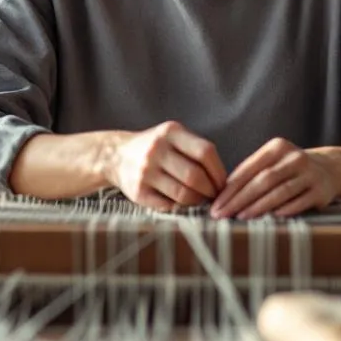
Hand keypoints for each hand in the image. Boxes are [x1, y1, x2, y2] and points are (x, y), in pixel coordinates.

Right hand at [104, 121, 226, 210]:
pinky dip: (180, 207)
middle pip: (195, 176)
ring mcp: (146, 171)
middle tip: (214, 196)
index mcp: (170, 132)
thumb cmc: (156, 148)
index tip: (223, 183)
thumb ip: (196, 150)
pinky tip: (183, 204)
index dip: (219, 172)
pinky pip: (168, 205)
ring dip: (198, 201)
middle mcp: (156, 150)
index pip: (205, 152)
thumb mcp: (173, 136)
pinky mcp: (138, 192)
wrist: (116, 155)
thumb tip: (224, 181)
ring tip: (200, 200)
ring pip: (183, 194)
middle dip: (210, 190)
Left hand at [211, 138, 337, 219]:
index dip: (231, 188)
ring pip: (280, 191)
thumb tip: (221, 196)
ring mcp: (310, 173)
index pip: (248, 169)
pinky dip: (285, 210)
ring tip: (241, 217)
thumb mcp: (273, 162)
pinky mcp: (321, 190)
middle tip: (223, 214)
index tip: (216, 204)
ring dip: (259, 206)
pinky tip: (271, 219)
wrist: (330, 169)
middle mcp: (294, 157)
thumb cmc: (290, 169)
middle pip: (263, 180)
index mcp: (277, 147)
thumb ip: (251, 174)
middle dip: (239, 199)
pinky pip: (300, 202)